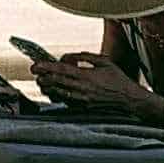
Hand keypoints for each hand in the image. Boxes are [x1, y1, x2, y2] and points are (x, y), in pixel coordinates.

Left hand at [24, 44, 163, 123]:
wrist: (128, 99)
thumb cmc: (118, 79)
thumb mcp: (104, 61)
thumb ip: (84, 57)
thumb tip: (68, 56)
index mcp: (87, 76)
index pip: (62, 70)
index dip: (47, 67)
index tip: (36, 64)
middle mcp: (82, 88)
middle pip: (56, 82)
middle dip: (43, 77)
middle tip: (34, 72)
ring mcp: (82, 99)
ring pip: (58, 93)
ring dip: (48, 87)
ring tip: (41, 81)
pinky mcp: (83, 106)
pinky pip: (66, 101)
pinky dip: (57, 95)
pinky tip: (53, 90)